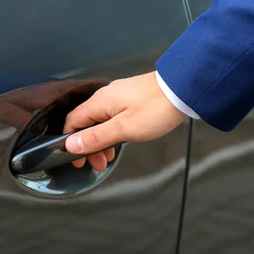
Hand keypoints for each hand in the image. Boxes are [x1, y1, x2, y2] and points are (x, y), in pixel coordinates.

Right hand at [63, 71, 186, 170]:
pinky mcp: (130, 98)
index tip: (76, 159)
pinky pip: (112, 116)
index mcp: (99, 102)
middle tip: (96, 163)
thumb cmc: (157, 107)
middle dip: (88, 146)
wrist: (183, 89)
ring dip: (101, 141)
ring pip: (100, 121)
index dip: (70, 142)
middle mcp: (106, 96)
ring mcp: (119, 96)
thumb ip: (96, 137)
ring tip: (109, 157)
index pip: (72, 122)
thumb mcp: (124, 129)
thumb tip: (71, 144)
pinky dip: (112, 131)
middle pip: (86, 123)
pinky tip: (120, 141)